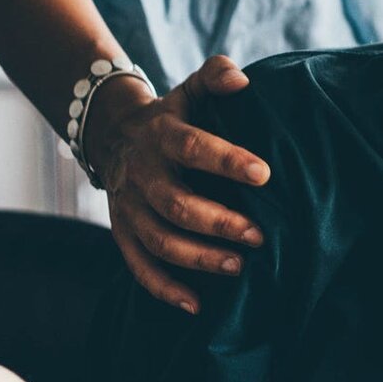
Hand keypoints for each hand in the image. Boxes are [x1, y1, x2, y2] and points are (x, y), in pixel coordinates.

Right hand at [82, 55, 269, 314]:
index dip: (227, 160)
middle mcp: (141, 173)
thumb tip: (241, 80)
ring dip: (198, 258)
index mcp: (161, 135)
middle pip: (175, 204)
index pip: (192, 147)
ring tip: (239, 267)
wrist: (117, 136)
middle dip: (218, 222)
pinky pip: (138, 267)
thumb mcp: (191, 89)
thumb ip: (216, 76)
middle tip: (259, 235)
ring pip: (158, 241)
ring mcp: (128, 207)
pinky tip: (197, 304)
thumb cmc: (176, 115)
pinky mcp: (122, 232)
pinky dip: (165, 289)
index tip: (265, 173)